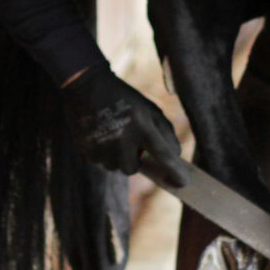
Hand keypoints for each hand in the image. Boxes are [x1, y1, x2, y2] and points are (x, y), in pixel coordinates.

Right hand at [60, 60, 185, 184]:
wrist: (87, 86)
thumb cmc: (124, 98)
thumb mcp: (149, 108)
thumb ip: (164, 131)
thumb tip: (174, 156)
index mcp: (142, 125)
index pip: (163, 154)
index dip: (175, 171)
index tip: (183, 182)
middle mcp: (123, 138)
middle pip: (132, 168)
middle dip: (133, 159)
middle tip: (129, 141)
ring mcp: (103, 145)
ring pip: (115, 166)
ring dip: (117, 156)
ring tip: (113, 134)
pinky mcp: (87, 148)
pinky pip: (99, 161)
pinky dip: (102, 152)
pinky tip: (101, 134)